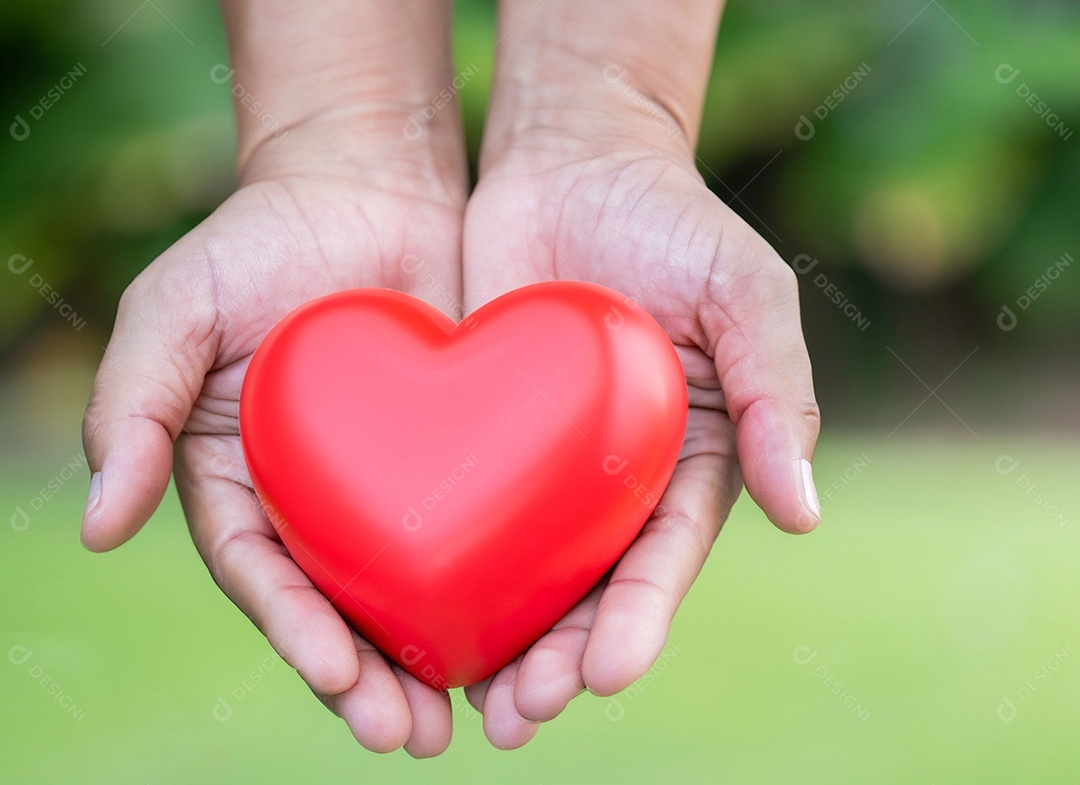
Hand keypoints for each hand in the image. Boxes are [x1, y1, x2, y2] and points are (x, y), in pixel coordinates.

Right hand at [82, 0, 469, 756]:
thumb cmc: (258, 239)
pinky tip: (528, 630)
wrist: (364, 183)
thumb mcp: (174, 310)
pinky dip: (495, 584)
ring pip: (412, 589)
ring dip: (434, 657)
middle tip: (411, 735)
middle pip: (340, 607)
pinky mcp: (459, 453)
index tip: (335, 676)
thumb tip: (98, 526)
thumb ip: (131, 408)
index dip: (294, 632)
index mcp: (243, 480)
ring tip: (471, 717)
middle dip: (368, 679)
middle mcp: (316, 497)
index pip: (265, 577)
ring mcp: (390, 480)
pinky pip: (477, 528)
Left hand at [457, 0, 819, 747]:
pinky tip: (403, 615)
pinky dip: (438, 565)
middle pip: (586, 586)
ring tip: (472, 703)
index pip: (663, 555)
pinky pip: (454, 507)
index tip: (607, 671)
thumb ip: (779, 394)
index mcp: (685, 459)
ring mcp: (539, 459)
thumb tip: (805, 513)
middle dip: (560, 654)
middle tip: (523, 712)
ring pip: (517, 569)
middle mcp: (611, 476)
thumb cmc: (673, 221)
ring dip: (498, 639)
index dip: (638, 616)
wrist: (573, 160)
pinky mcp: (474, 432)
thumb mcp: (744, 292)